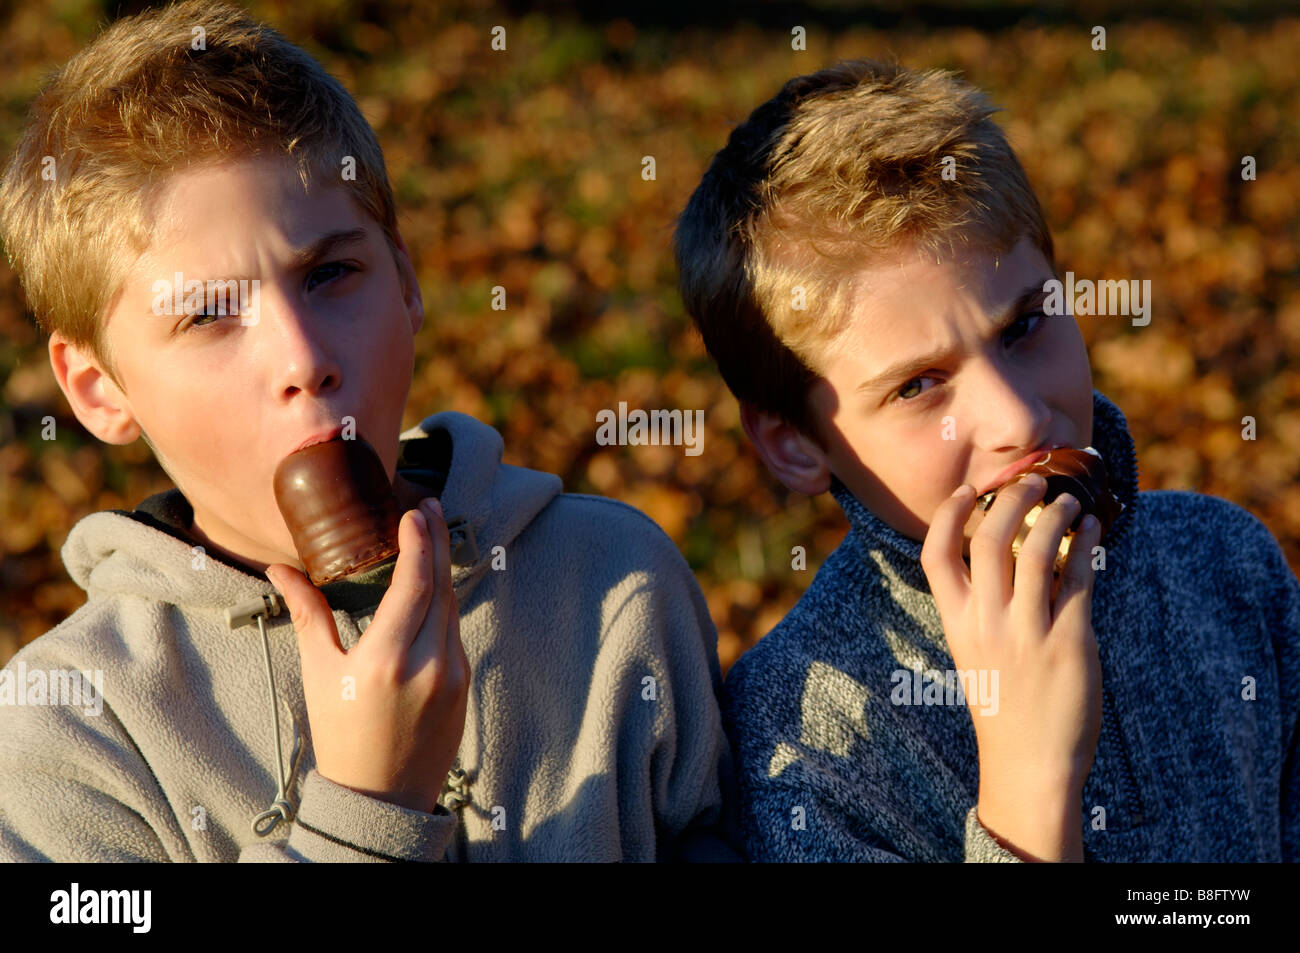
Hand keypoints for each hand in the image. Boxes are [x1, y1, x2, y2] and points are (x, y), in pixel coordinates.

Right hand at [266, 496, 469, 814]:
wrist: (381, 798)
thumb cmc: (341, 735)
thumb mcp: (320, 673)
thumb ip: (308, 614)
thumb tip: (279, 569)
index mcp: (385, 660)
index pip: (413, 584)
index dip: (418, 543)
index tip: (415, 512)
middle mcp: (427, 664)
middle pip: (440, 586)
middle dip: (437, 541)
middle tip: (431, 507)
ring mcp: (453, 675)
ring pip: (452, 606)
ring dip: (443, 568)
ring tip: (432, 535)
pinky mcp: (465, 684)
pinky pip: (455, 631)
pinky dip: (444, 603)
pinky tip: (434, 583)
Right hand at [920, 474, 1102, 860]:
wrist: (1030, 762)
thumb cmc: (1003, 704)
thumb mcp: (975, 652)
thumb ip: (983, 607)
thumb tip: (1010, 551)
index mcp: (957, 622)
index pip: (936, 553)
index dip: (948, 514)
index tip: (967, 489)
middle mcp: (987, 621)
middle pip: (989, 538)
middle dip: (1011, 499)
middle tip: (1031, 483)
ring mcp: (1028, 630)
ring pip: (1038, 549)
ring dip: (1057, 515)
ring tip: (1071, 501)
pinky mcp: (1069, 639)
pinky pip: (1080, 577)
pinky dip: (1089, 546)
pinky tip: (1095, 532)